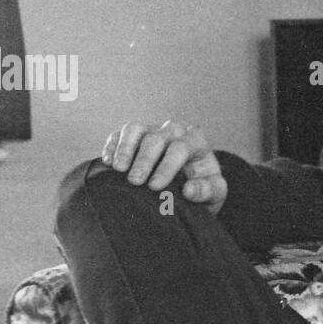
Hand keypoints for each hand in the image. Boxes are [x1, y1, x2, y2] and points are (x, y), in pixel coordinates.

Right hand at [101, 120, 227, 214]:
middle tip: (135, 181)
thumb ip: (207, 191)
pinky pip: (121, 133)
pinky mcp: (135, 136)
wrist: (189, 185)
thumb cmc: (202, 188)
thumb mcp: (214, 194)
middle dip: (144, 160)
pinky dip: (113, 145)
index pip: (180, 148)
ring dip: (125, 148)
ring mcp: (153, 130)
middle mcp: (174, 131)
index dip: (167, 166)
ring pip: (135, 129)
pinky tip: (107, 162)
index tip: (155, 186)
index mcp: (196, 141)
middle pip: (156, 138)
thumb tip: (189, 190)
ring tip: (118, 169)